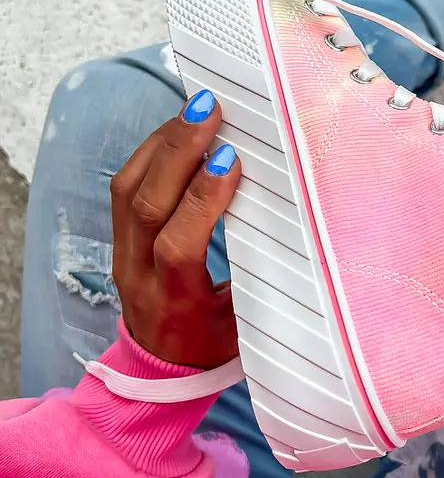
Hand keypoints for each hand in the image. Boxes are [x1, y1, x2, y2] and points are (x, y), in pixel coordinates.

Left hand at [110, 89, 241, 369]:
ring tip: (195, 110)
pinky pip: (123, 187)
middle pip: (146, 206)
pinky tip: (175, 131)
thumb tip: (291, 225)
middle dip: (178, 152)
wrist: (156, 367)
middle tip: (207, 110)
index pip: (178, 245)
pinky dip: (150, 152)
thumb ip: (256, 277)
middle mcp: (139, 275)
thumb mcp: (242, 323)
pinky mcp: (117, 238)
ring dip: (162, 144)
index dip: (201, 201)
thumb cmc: (211, 343)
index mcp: (176, 303)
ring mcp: (122, 254)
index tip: (230, 160)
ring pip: (127, 189)